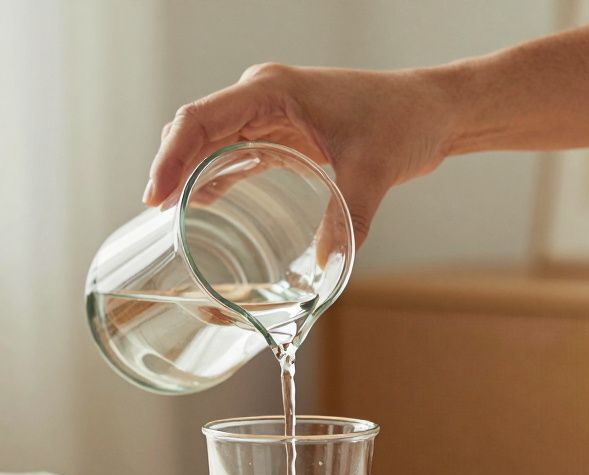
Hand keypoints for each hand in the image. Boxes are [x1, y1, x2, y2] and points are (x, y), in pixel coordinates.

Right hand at [143, 64, 456, 244]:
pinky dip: (213, 176)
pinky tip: (200, 205)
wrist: (432, 110)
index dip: (171, 157)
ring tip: (168, 216)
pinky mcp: (282, 133)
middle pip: (195, 128)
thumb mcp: (374, 170)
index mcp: (272, 91)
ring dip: (187, 173)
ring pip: (210, 140)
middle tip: (156, 215)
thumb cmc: (403, 121)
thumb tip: (328, 270)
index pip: (201, 119)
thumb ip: (349, 217)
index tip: (156, 197)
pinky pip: (234, 152)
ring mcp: (269, 114)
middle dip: (170, 168)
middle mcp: (262, 96)